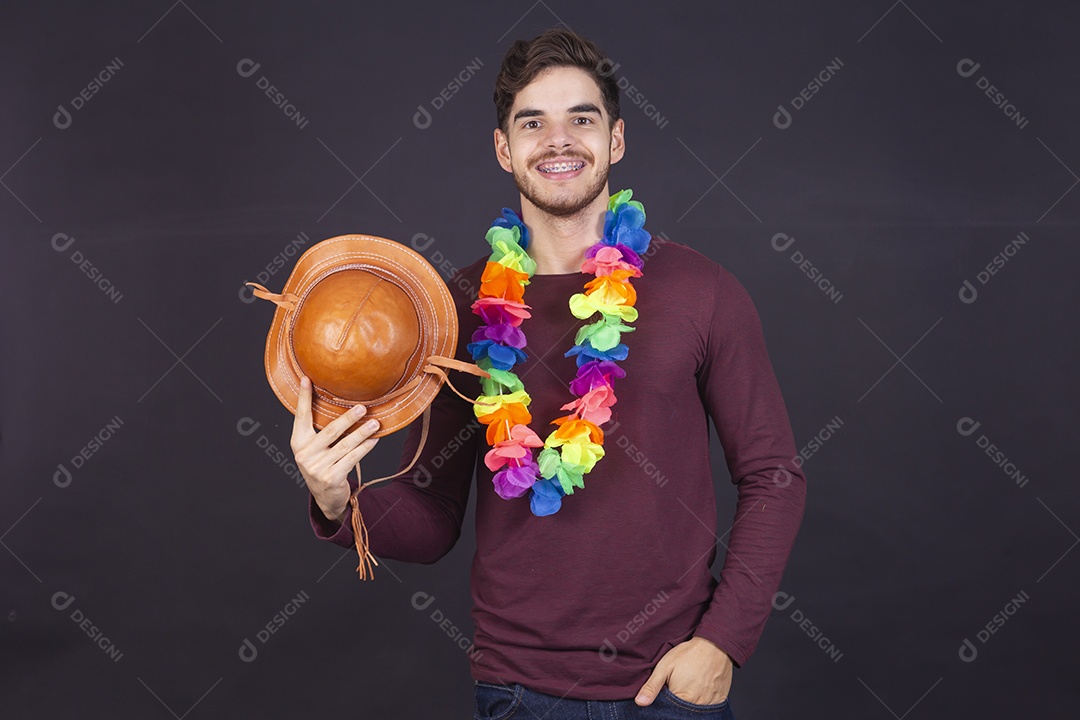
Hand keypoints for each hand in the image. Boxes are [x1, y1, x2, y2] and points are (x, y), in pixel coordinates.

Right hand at [291, 375, 380, 523]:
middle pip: (330, 431)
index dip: (303, 397)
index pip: (301, 416)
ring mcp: (317, 468)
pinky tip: (374, 440)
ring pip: (344, 445)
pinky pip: (352, 458)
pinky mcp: (331, 478)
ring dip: (362, 433)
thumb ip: (321, 430)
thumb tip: (342, 402)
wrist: (326, 497)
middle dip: (348, 418)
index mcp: (298, 442)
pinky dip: (365, 448)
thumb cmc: (323, 464)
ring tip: (375, 423)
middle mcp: (304, 454)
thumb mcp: (315, 448)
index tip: (306, 378)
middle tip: (362, 407)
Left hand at [634, 636, 731, 705]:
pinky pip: (709, 708)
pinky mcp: (720, 700)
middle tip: (677, 687)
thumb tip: (640, 702)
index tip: (666, 693)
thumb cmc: (689, 654)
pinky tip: (698, 690)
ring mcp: (711, 703)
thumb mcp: (665, 667)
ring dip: (689, 704)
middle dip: (677, 705)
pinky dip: (702, 702)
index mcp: (682, 698)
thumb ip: (652, 686)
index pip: (669, 712)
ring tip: (688, 687)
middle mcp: (698, 704)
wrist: (714, 645)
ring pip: (695, 712)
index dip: (664, 705)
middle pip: (683, 713)